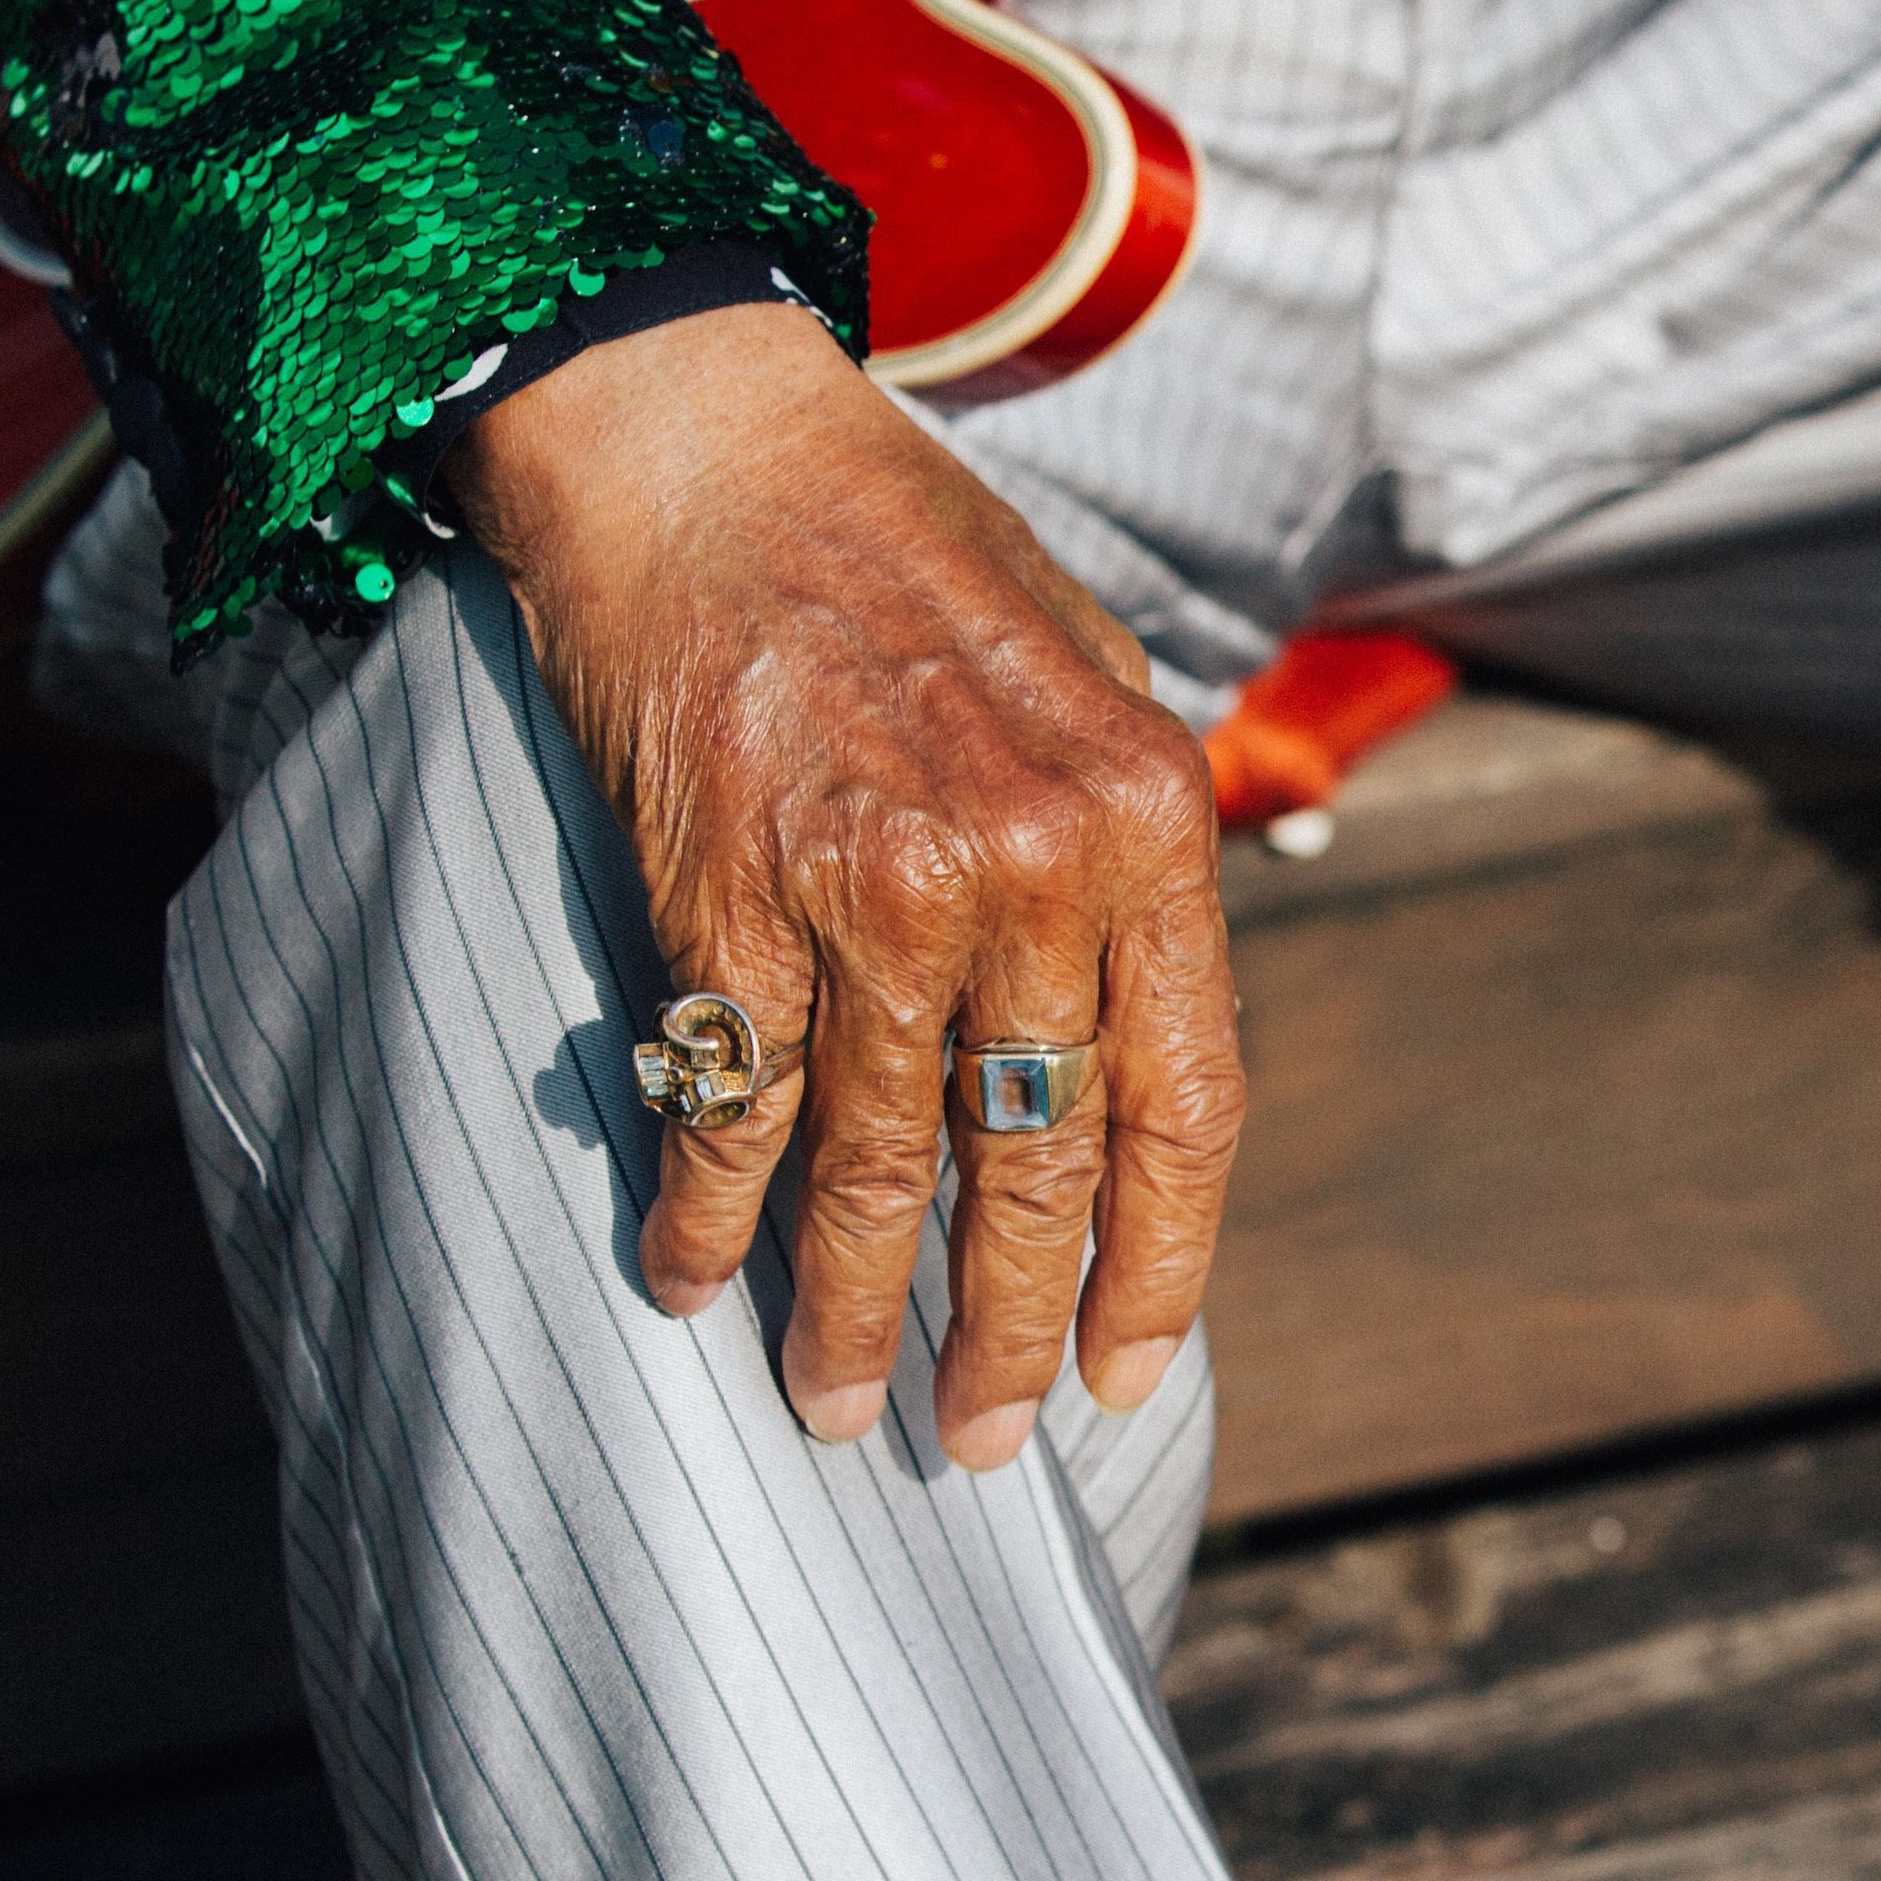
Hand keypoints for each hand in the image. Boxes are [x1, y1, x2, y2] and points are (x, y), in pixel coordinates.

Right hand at [450, 301, 1242, 1461]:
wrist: (708, 440)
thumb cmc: (903, 552)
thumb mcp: (1086, 674)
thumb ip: (1121, 851)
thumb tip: (1131, 1021)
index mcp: (1146, 823)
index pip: (1187, 1101)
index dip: (1161, 1260)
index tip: (1124, 1366)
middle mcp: (1032, 871)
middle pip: (1044, 1164)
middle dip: (1012, 1328)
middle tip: (982, 1440)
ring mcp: (880, 892)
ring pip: (887, 1167)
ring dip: (856, 1310)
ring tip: (840, 1407)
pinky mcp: (732, 897)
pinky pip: (737, 1106)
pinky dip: (710, 1214)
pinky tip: (693, 1283)